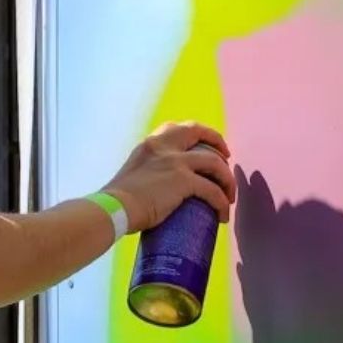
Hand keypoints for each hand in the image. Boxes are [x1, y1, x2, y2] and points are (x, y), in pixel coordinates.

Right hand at [103, 121, 237, 232]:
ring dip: (226, 180)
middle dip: (219, 144)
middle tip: (227, 161)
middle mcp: (163, 146)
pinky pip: (213, 190)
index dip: (198, 134)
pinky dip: (221, 203)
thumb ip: (148, 172)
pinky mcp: (183, 180)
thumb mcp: (134, 173)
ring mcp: (174, 161)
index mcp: (150, 144)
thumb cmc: (118, 201)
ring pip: (214, 162)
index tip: (208, 146)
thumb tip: (160, 188)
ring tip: (228, 197)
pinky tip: (222, 214)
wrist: (114, 209)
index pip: (177, 128)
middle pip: (199, 132)